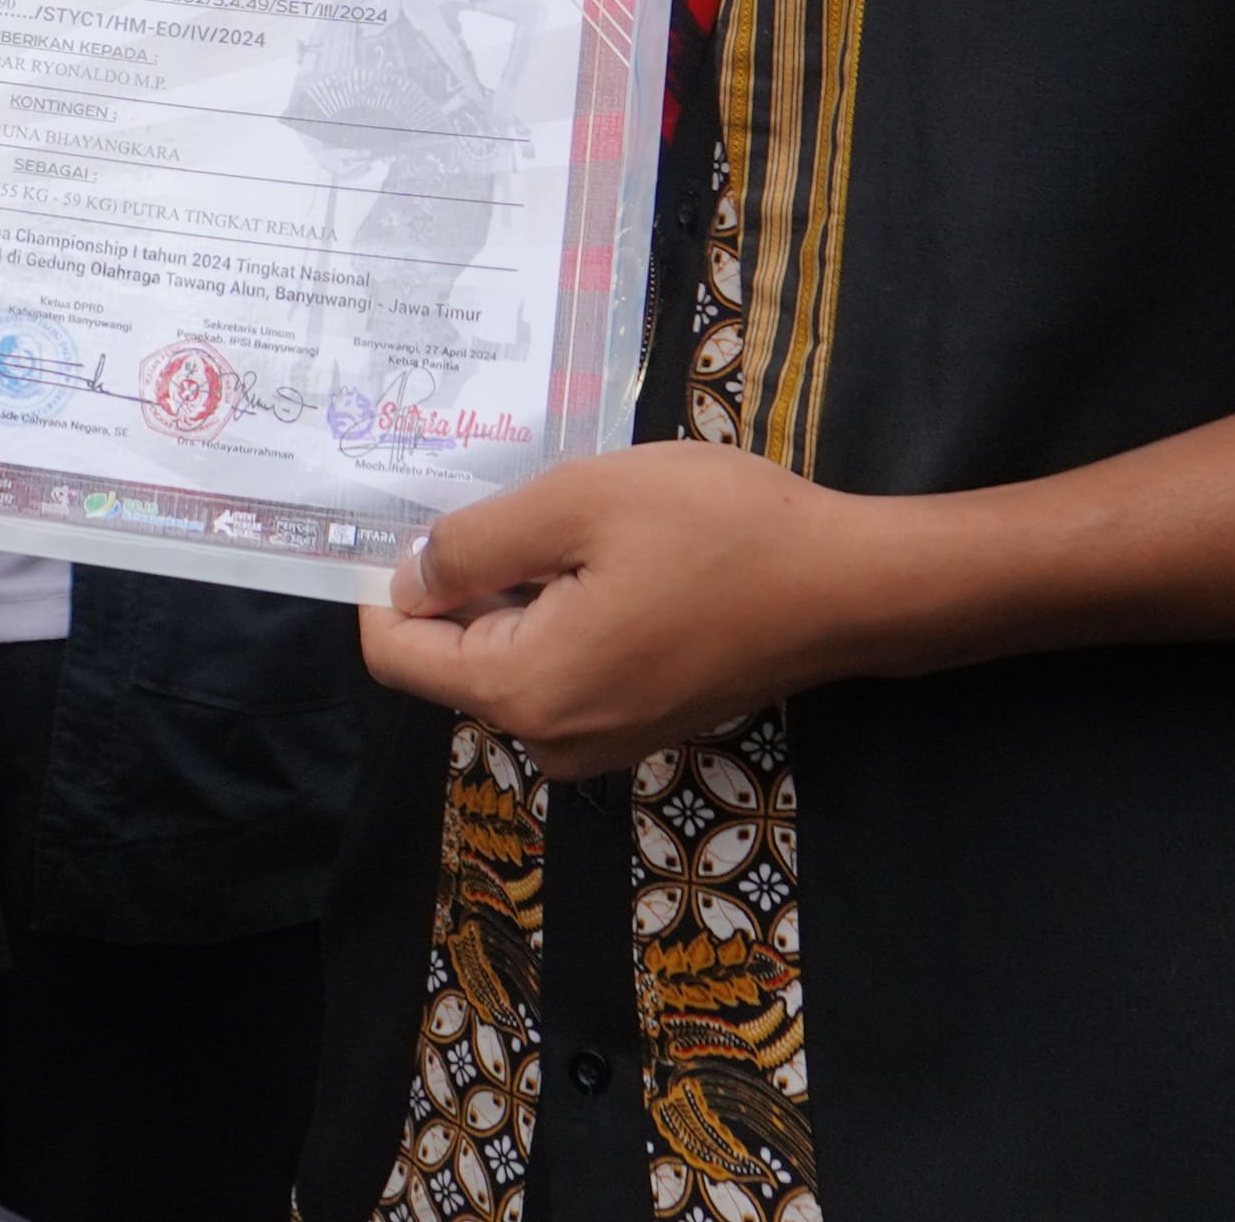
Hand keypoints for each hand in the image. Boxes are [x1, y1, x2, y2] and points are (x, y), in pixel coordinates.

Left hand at [358, 441, 921, 777]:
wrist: (848, 588)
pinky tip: (604, 554)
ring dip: (515, 589)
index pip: (396, 652)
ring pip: (507, 656)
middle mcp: (551, 739)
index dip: (387, 578)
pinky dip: (559, 610)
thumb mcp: (579, 504)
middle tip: (502, 493)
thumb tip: (406, 577)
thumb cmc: (718, 533)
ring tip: (565, 517)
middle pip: (450, 656)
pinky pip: (559, 667)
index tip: (408, 509)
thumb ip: (475, 545)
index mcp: (524, 692)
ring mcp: (600, 741)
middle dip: (459, 577)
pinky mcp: (638, 724)